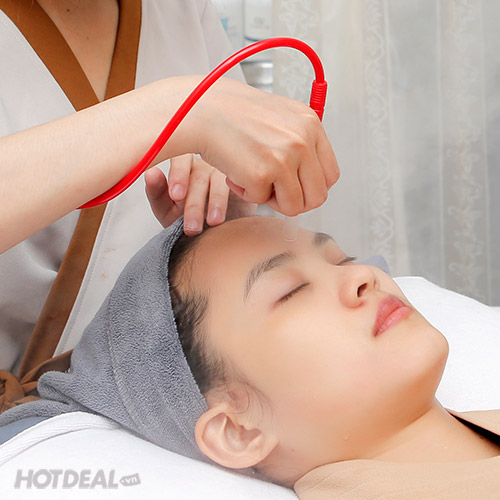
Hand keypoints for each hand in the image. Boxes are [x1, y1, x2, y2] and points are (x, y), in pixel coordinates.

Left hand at [145, 155, 255, 234]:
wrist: (218, 234)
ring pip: (220, 182)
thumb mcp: (167, 210)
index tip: (177, 196)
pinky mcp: (246, 182)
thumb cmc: (187, 218)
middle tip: (191, 227)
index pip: (180, 158)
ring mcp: (228, 170)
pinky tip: (232, 214)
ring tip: (212, 224)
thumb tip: (150, 173)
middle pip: (200, 175)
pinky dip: (236, 199)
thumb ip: (156, 194)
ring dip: (216, 203)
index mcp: (184, 164)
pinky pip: (242, 185)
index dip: (179, 174)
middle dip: (194, 203)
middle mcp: (207, 162)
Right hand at [181, 78, 339, 215]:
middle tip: (273, 191)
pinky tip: (236, 174)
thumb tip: (315, 175)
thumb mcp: (281, 117)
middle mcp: (302, 140)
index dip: (311, 187)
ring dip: (272, 200)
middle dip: (295, 201)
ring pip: (294, 207)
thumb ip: (302, 142)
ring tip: (253, 180)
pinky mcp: (262, 174)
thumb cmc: (236, 115)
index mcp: (311, 125)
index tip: (293, 186)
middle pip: (317, 197)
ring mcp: (284, 158)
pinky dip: (246, 193)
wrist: (204, 109)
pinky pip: (261, 202)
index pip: (330, 175)